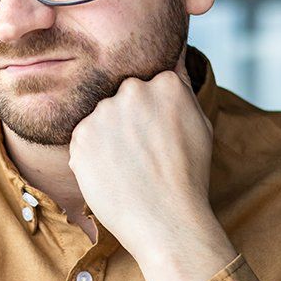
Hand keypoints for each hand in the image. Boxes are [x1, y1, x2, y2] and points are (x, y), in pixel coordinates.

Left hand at [68, 64, 235, 280]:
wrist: (166, 222)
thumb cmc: (188, 178)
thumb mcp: (200, 125)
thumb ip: (180, 90)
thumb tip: (171, 58)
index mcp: (165, 83)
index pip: (149, 84)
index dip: (153, 114)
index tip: (158, 137)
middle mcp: (132, 90)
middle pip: (122, 97)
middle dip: (128, 121)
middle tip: (142, 154)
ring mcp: (104, 111)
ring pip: (101, 117)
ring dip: (109, 137)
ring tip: (128, 168)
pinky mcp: (80, 134)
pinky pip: (83, 137)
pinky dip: (93, 154)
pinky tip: (112, 174)